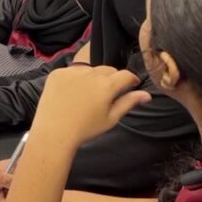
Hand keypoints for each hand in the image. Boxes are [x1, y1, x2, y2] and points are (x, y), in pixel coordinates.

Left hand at [32, 65, 150, 150]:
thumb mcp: (111, 118)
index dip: (131, 79)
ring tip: (87, 95)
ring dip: (93, 77)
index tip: (131, 85)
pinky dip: (75, 78)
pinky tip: (72, 93)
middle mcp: (90, 74)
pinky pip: (72, 71)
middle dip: (112, 79)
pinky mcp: (57, 73)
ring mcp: (72, 72)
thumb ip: (128, 102)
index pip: (126, 75)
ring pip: (90, 69)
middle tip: (107, 94)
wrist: (55, 132)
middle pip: (108, 70)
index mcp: (107, 86)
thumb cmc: (85, 128)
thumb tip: (147, 94)